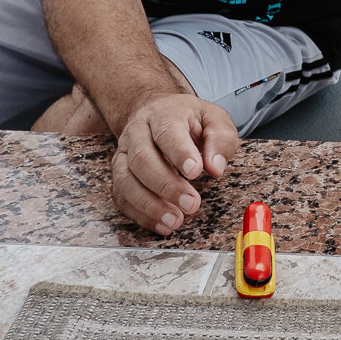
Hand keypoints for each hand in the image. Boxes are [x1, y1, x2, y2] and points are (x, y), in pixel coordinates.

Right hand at [111, 93, 239, 234]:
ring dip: (149, 205)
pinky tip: (161, 225)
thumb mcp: (214, 119)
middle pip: (142, 159)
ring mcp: (124, 154)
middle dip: (166, 185)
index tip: (196, 171)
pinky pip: (121, 198)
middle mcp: (137, 132)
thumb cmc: (190, 120)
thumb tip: (216, 167)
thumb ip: (220, 139)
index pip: (167, 132)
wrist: (159, 113)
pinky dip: (140, 215)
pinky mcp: (119, 174)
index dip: (179, 153)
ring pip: (126, 181)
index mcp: (163, 114)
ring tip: (175, 220)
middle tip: (191, 203)